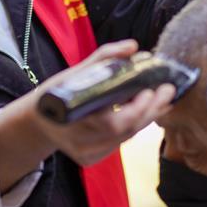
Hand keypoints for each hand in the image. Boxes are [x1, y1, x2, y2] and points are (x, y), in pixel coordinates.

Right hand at [29, 40, 174, 165]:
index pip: (112, 122)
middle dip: (150, 111)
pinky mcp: (90, 159)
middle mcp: (78, 141)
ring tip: (163, 99)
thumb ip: (105, 57)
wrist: (38, 121)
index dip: (135, 109)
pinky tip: (148, 112)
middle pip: (124, 131)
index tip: (149, 90)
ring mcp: (85, 153)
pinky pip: (119, 143)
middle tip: (167, 91)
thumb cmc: (59, 92)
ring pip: (125, 138)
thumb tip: (134, 47)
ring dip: (146, 118)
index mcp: (72, 118)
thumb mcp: (76, 71)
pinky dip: (134, 127)